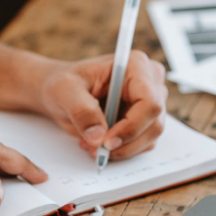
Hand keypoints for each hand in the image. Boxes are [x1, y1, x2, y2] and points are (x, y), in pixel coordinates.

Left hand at [39, 51, 167, 160]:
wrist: (61, 93)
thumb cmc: (63, 83)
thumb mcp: (65, 90)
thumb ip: (81, 110)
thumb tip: (98, 136)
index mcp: (135, 66)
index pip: (150, 103)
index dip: (132, 127)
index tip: (107, 142)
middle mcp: (149, 82)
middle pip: (154, 123)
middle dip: (125, 143)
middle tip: (96, 149)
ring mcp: (150, 102)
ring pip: (150, 138)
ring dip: (121, 149)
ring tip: (91, 145)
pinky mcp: (144, 120)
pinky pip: (142, 144)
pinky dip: (121, 150)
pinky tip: (98, 144)